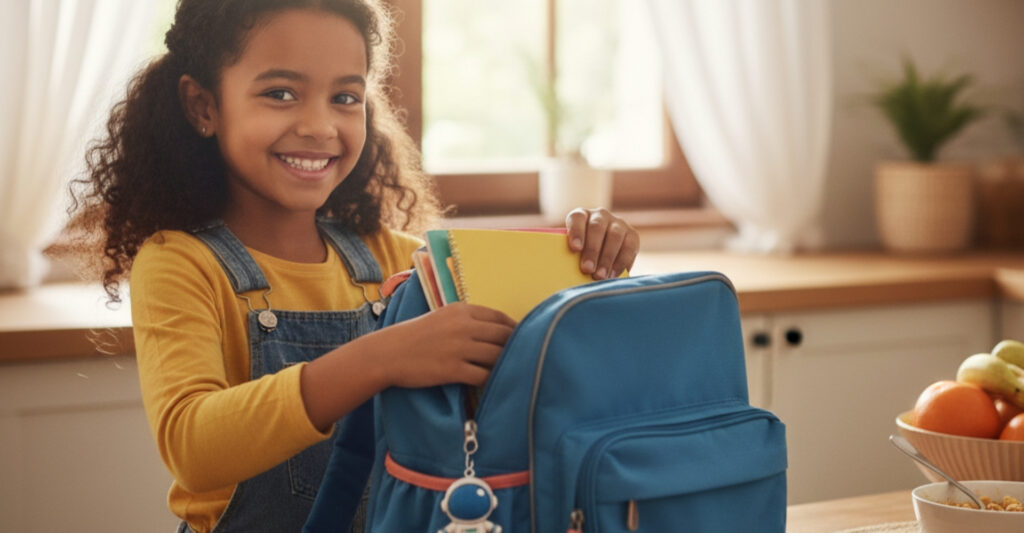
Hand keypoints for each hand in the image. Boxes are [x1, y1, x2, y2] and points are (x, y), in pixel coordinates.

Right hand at [377, 303, 516, 388]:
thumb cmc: (414, 336)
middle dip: (517, 346)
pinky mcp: (453, 369)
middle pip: (503, 335)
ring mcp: (459, 348)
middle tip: (526, 356)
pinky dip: (493, 380)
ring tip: (514, 371)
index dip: (515, 328)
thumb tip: (494, 330)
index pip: (499, 317)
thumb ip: (466, 320)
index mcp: (461, 310)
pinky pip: (484, 375)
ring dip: (508, 363)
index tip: (524, 337)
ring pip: (497, 355)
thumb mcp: (441, 317)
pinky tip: (496, 384)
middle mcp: (463, 326)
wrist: (388, 353)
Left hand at [565, 207, 638, 279]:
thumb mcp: (573, 252)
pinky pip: (629, 247)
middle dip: (592, 250)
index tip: (575, 249)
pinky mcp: (632, 235)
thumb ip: (569, 256)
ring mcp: (618, 223)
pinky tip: (613, 275)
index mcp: (581, 216)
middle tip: (587, 269)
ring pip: (614, 236)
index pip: (577, 218)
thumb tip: (564, 269)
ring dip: (607, 258)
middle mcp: (600, 215)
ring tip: (600, 276)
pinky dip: (621, 262)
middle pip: (597, 227)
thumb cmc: (581, 256)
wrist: (602, 258)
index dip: (576, 232)